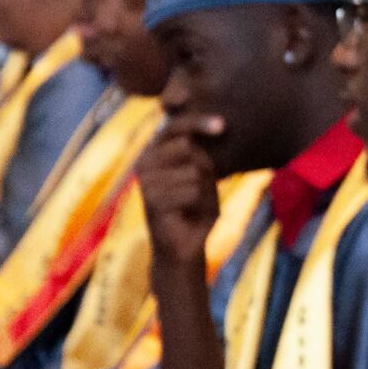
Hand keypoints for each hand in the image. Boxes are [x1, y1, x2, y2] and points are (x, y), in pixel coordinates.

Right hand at [137, 114, 224, 266]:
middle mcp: (145, 161)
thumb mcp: (204, 177)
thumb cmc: (196, 208)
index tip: (223, 125)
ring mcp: (145, 180)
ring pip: (195, 171)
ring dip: (204, 191)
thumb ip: (200, 157)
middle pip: (186, 145)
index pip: (176, 126)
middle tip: (199, 191)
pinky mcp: (151, 200)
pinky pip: (192, 191)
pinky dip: (200, 204)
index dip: (199, 122)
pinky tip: (187, 214)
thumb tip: (191, 144)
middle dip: (205, 168)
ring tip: (191, 205)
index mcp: (156, 151)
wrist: (185, 246)